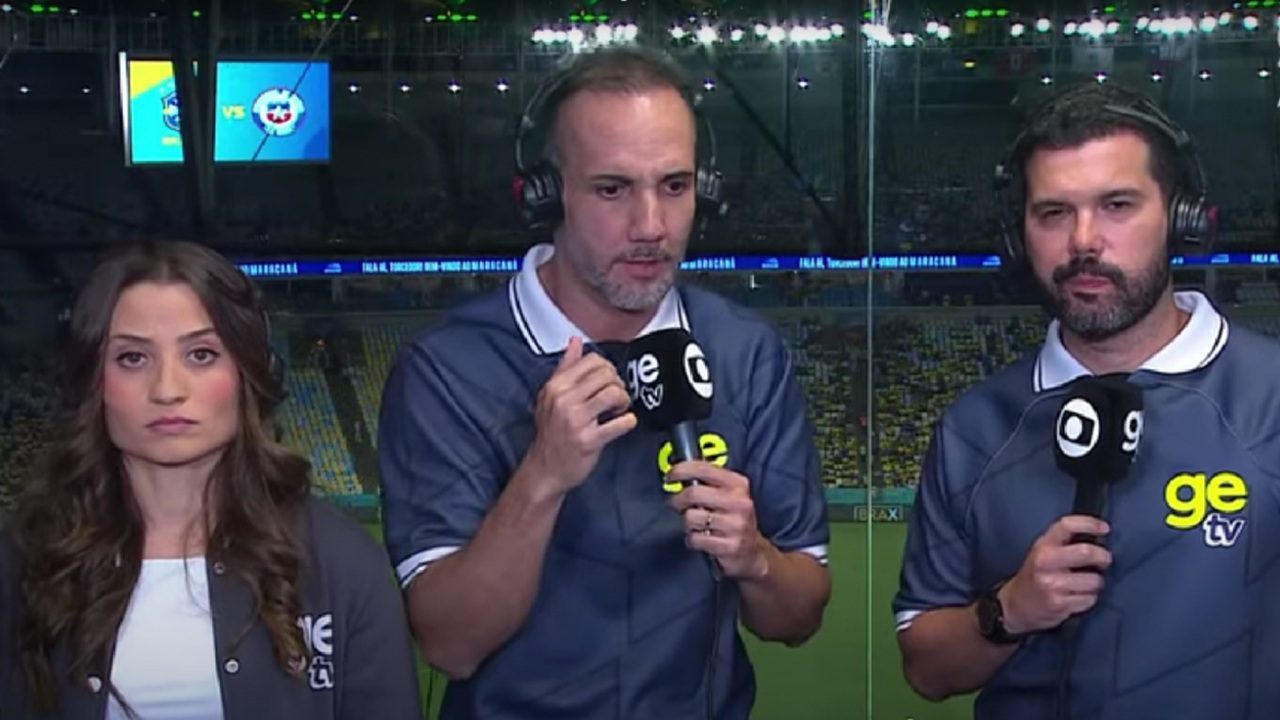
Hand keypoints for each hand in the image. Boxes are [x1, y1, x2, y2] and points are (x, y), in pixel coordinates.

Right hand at [521, 336, 636, 497]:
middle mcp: (563, 400)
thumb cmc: (550, 433)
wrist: (545, 469)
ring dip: (624, 401)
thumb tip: (575, 342)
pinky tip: (622, 423)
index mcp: (556, 386)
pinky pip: (619, 423)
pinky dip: (628, 422)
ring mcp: (575, 420)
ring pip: (613, 394)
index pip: (592, 360)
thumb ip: (565, 367)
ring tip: (619, 409)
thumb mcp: (551, 396)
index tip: (608, 380)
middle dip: (618, 384)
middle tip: (616, 397)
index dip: (608, 368)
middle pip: (606, 375)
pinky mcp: (588, 440)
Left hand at [667, 461, 770, 579]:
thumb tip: (678, 474)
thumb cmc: (733, 519)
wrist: (752, 552)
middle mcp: (739, 502)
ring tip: (696, 525)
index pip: (703, 469)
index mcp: (738, 484)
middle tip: (676, 504)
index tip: (670, 476)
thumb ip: (707, 482)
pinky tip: (701, 538)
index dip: (681, 470)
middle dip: (677, 500)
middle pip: (693, 493)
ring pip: (691, 517)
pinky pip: (695, 539)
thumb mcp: (729, 494)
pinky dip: (692, 539)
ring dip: (687, 523)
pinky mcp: (729, 546)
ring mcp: (735, 525)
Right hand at [999, 515, 1111, 634]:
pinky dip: (1089, 598)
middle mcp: (1045, 562)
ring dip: (1097, 583)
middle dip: (1103, 557)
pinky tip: (1078, 596)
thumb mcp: (1042, 552)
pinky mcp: (1059, 603)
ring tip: (1087, 583)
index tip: (1104, 528)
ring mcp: (1052, 584)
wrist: (1016, 604)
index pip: (1067, 526)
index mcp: (1043, 545)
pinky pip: (1090, 599)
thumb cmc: (1035, 575)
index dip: (1089, 524)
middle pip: (1086, 552)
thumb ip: (1064, 542)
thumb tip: (1098, 535)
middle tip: (1104, 561)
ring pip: (1094, 580)